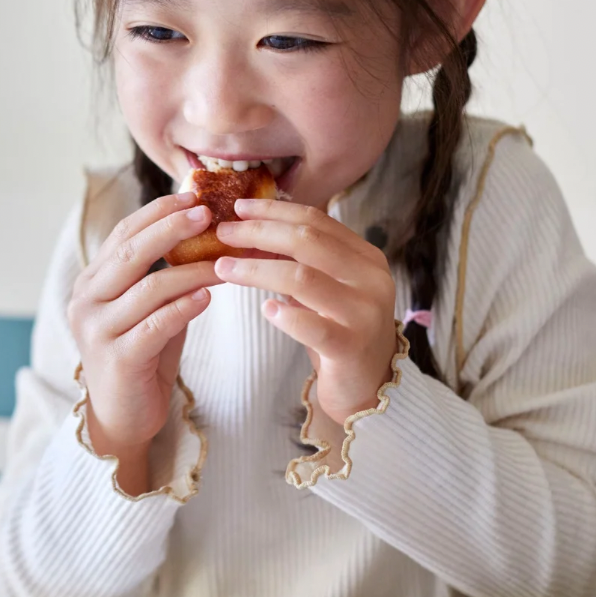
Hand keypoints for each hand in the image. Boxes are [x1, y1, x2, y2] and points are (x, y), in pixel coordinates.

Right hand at [67, 191, 224, 491]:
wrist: (124, 417)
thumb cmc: (142, 356)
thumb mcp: (149, 307)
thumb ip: (162, 274)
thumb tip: (202, 230)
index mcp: (91, 282)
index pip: (123, 234)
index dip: (158, 213)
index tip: (194, 196)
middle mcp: (86, 301)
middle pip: (131, 253)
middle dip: (172, 229)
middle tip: (208, 213)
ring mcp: (98, 331)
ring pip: (149, 289)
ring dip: (192, 271)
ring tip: (225, 262)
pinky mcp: (118, 359)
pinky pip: (156, 325)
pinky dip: (184, 307)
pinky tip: (208, 296)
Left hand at [213, 198, 398, 424]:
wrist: (369, 388)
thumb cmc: (339, 332)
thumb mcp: (327, 287)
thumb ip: (303, 259)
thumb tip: (252, 228)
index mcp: (366, 257)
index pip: (316, 221)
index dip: (274, 211)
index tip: (239, 207)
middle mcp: (372, 279)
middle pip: (307, 241)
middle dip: (259, 232)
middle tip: (224, 233)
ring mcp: (365, 313)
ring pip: (302, 278)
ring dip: (256, 269)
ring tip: (223, 268)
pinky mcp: (352, 347)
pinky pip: (312, 326)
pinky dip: (284, 315)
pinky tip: (264, 310)